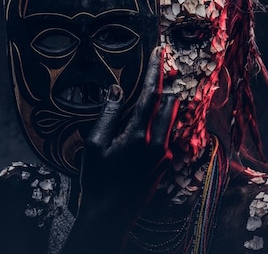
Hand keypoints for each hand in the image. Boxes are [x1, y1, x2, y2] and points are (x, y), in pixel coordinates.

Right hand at [62, 46, 178, 252]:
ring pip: (173, 118)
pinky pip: (169, 133)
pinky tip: (152, 120)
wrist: (111, 215)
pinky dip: (164, 121)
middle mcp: (157, 143)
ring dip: (167, 102)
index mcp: (138, 136)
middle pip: (171, 102)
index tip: (161, 51)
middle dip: (167, 84)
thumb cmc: (98, 181)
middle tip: (163, 67)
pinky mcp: (166, 164)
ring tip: (157, 92)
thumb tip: (114, 91)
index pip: (151, 95)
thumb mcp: (94, 146)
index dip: (156, 70)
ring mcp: (164, 155)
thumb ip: (107, 115)